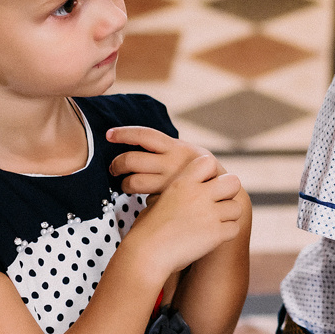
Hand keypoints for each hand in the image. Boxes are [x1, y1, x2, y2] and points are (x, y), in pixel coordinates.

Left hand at [108, 126, 222, 195]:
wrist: (226, 194)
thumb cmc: (200, 172)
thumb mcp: (187, 154)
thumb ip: (166, 150)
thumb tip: (135, 145)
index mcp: (175, 146)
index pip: (144, 135)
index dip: (124, 133)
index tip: (109, 135)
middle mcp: (172, 162)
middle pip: (132, 159)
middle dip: (117, 164)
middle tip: (113, 169)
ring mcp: (170, 182)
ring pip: (134, 182)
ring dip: (124, 184)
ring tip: (125, 185)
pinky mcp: (170, 199)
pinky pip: (145, 198)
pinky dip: (141, 198)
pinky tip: (144, 198)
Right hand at [121, 153, 244, 276]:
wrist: (146, 254)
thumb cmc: (147, 231)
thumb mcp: (158, 201)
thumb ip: (178, 192)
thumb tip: (186, 191)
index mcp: (182, 182)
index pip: (208, 162)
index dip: (210, 173)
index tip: (204, 185)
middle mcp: (199, 194)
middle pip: (233, 182)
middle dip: (228, 192)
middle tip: (217, 204)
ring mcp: (209, 213)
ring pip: (236, 208)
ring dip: (228, 216)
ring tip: (212, 224)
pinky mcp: (216, 233)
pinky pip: (234, 228)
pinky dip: (225, 234)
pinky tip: (212, 238)